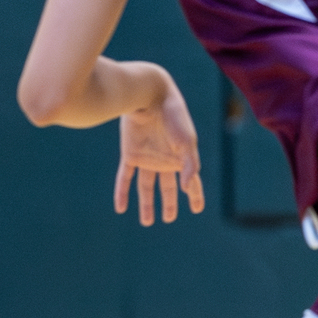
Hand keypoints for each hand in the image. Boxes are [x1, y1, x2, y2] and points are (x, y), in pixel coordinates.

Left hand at [115, 75, 204, 225]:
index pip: (192, 181)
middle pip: (166, 187)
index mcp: (182, 157)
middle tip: (169, 219)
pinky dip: (122, 193)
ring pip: (145, 186)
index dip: (195, 195)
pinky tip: (120, 209)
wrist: (149, 95)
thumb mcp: (187, 140)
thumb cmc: (173, 115)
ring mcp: (146, 157)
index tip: (197, 209)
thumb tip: (187, 187)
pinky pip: (124, 177)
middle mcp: (164, 159)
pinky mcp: (129, 153)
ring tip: (148, 222)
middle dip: (168, 204)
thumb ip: (189, 164)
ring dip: (146, 204)